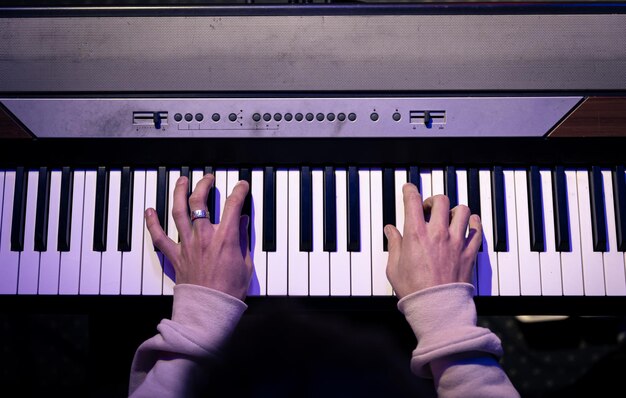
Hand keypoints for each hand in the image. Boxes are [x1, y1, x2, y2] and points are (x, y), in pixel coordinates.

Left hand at [145, 175, 252, 300]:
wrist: (210, 310)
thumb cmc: (230, 291)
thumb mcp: (246, 264)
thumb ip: (243, 240)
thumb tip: (242, 223)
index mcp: (225, 238)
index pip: (233, 205)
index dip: (239, 191)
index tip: (241, 185)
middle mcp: (204, 237)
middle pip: (199, 201)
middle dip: (203, 184)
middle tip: (208, 178)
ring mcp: (187, 245)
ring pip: (178, 212)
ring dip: (178, 193)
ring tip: (181, 181)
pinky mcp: (175, 256)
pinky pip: (159, 237)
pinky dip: (152, 223)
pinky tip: (149, 210)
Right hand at [385, 183, 482, 298]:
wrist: (437, 308)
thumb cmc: (414, 290)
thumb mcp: (394, 267)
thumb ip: (394, 245)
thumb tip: (390, 231)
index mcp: (416, 234)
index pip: (413, 201)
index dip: (410, 190)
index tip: (409, 189)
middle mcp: (437, 233)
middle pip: (441, 200)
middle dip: (433, 200)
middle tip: (428, 208)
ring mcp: (455, 242)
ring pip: (462, 211)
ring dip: (454, 210)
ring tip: (449, 216)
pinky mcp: (469, 252)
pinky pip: (477, 230)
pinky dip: (474, 223)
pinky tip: (470, 223)